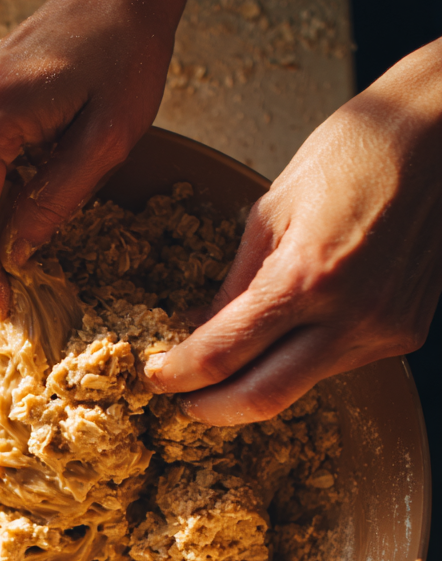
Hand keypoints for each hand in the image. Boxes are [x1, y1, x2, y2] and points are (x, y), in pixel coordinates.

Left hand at [144, 39, 441, 423]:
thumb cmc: (353, 152)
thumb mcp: (271, 209)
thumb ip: (235, 282)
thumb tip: (200, 333)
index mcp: (306, 277)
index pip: (223, 355)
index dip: (178, 375)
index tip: (155, 377)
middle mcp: (349, 317)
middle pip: (261, 399)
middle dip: (210, 408)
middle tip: (181, 400)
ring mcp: (383, 331)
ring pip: (301, 385)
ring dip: (256, 383)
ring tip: (229, 364)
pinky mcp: (405, 333)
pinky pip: (337, 364)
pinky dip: (301, 360)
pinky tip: (289, 336)